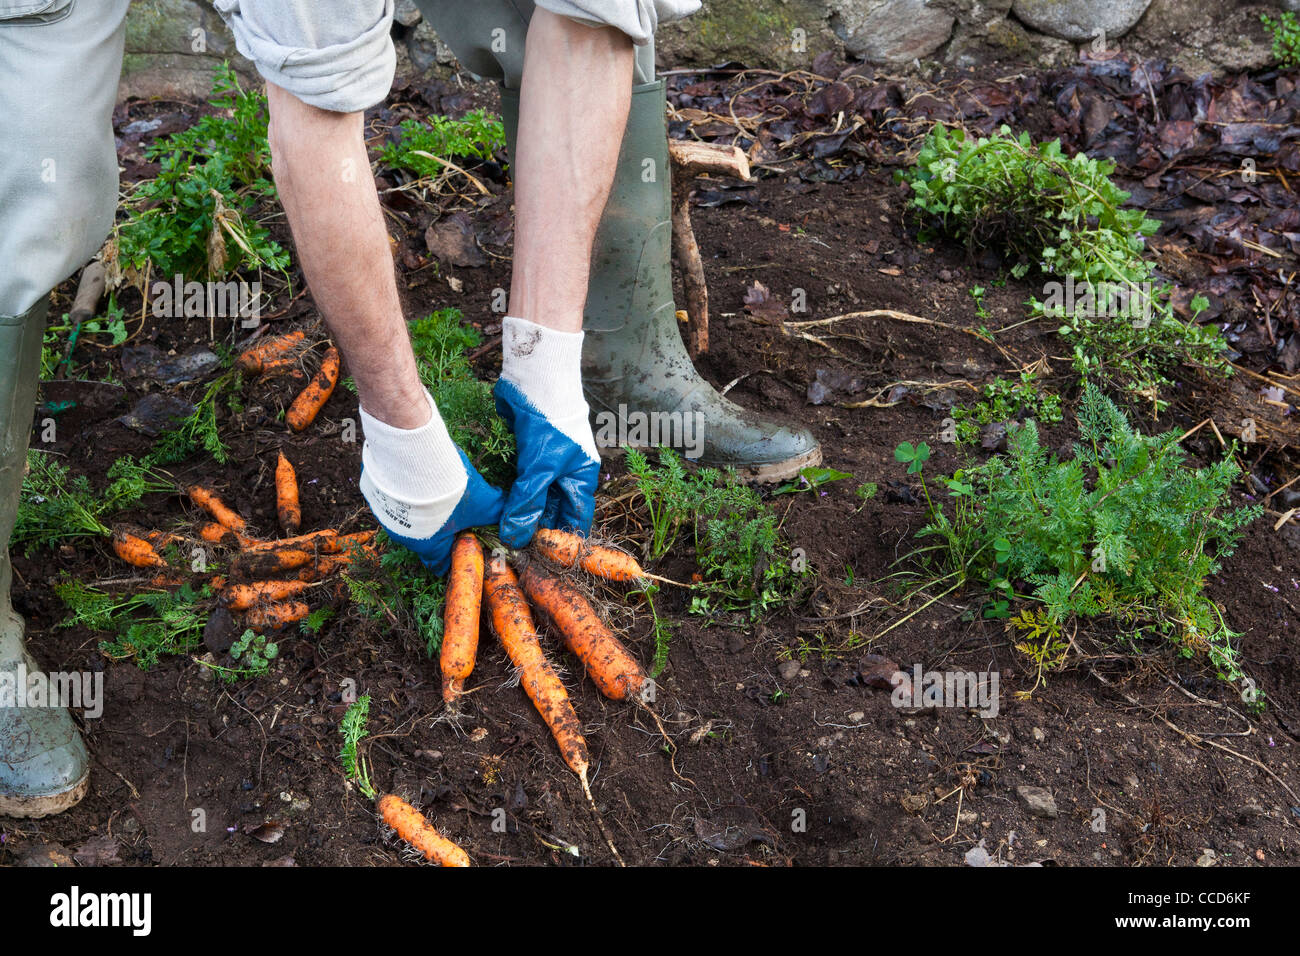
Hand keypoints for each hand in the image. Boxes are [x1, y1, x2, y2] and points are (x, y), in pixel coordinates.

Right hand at [361, 447, 503, 575]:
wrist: (412, 456)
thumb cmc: (447, 488)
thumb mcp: (481, 502)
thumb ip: (497, 512)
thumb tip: (514, 520)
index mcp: (427, 546)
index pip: (439, 564)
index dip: (454, 558)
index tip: (464, 546)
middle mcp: (402, 537)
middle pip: (425, 539)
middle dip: (441, 529)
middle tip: (457, 513)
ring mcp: (385, 514)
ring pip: (409, 518)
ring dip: (423, 509)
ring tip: (439, 489)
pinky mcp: (377, 493)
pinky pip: (394, 497)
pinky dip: (406, 491)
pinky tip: (419, 475)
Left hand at [493, 379, 599, 548]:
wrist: (535, 379)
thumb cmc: (551, 422)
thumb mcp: (540, 469)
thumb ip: (527, 503)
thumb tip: (515, 537)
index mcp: (580, 480)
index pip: (574, 520)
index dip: (560, 542)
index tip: (539, 560)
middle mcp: (565, 475)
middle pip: (551, 512)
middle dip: (534, 530)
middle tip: (513, 551)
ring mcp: (544, 465)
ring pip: (532, 499)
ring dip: (518, 515)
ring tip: (499, 537)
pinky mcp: (525, 455)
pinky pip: (517, 484)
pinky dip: (508, 498)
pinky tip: (494, 512)